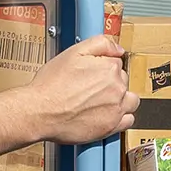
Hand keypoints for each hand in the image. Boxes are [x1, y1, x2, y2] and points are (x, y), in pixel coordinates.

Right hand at [15, 35, 138, 145]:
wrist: (40, 112)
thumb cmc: (51, 84)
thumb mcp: (73, 52)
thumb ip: (100, 43)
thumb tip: (118, 48)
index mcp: (110, 69)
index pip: (117, 63)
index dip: (103, 67)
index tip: (92, 73)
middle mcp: (116, 89)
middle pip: (123, 81)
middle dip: (111, 82)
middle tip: (92, 88)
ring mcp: (115, 109)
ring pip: (130, 101)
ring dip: (121, 99)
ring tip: (102, 101)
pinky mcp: (110, 127)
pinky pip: (128, 121)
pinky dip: (121, 117)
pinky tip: (107, 114)